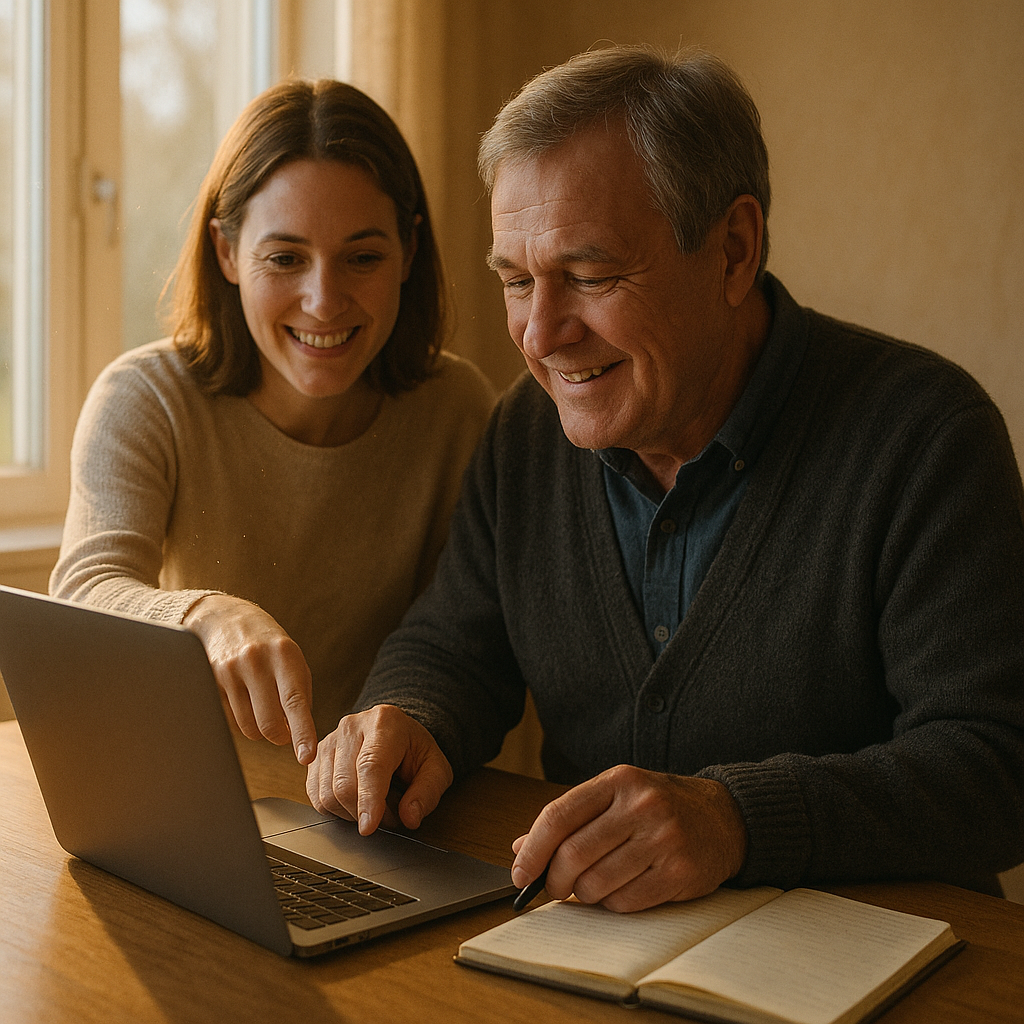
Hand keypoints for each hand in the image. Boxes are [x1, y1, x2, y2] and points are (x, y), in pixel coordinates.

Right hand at [184, 594, 316, 764]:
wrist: (226, 618)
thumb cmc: (270, 646)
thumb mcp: (293, 661)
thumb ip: (299, 696)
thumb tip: (297, 737)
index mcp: (284, 655)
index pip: (294, 701)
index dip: (301, 732)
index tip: (306, 756)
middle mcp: (256, 661)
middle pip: (268, 723)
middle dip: (280, 737)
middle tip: (285, 734)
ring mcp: (230, 670)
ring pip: (248, 727)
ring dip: (261, 730)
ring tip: (264, 711)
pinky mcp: (210, 681)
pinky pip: (230, 720)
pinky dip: (243, 721)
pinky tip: (245, 702)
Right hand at [306, 704, 452, 833]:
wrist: (396, 732)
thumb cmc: (414, 750)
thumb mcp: (436, 768)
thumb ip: (427, 792)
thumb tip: (409, 817)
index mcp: (385, 723)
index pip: (370, 766)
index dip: (369, 800)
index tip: (368, 827)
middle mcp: (352, 727)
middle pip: (344, 785)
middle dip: (366, 812)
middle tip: (390, 816)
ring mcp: (330, 740)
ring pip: (327, 794)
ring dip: (351, 813)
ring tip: (375, 804)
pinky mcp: (316, 757)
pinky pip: (316, 796)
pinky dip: (336, 810)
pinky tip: (356, 801)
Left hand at [510, 765, 747, 912]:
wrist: (723, 817)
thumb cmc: (659, 807)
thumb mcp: (616, 797)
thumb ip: (571, 818)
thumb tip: (521, 848)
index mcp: (618, 781)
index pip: (558, 815)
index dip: (532, 849)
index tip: (520, 872)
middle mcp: (641, 805)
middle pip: (573, 854)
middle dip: (554, 880)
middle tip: (554, 888)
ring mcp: (663, 838)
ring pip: (596, 884)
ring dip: (585, 894)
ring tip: (593, 885)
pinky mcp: (679, 872)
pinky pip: (625, 903)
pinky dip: (613, 904)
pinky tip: (621, 890)